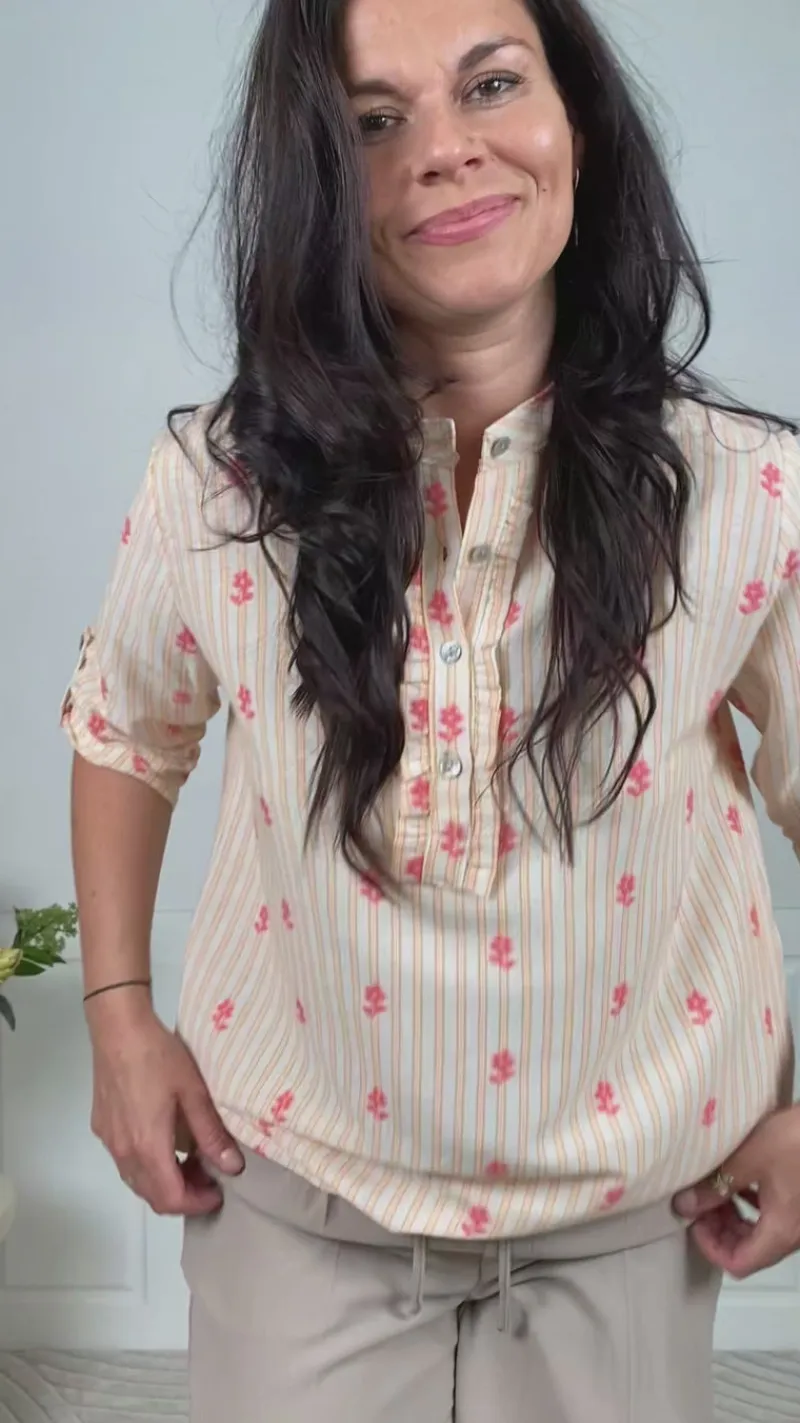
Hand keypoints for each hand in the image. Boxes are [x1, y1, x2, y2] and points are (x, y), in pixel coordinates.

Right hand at [87, 996, 243, 1215]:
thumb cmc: (159, 1057)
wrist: (118, 1029)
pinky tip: (165, 1141)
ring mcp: (110, 1141)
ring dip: (165, 1181)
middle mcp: (124, 1152)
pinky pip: (126, 1161)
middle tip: (210, 1176)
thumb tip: (232, 1167)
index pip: (171, 1199)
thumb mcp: (194, 1093)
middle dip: (184, 1195)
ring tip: (191, 1160)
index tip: (219, 1193)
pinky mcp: (102, 1127)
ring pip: (137, 1180)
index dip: (197, 1203)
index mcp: (148, 1148)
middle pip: (152, 1195)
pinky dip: (149, 1165)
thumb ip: (211, 1133)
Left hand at [673, 1106, 799, 1277]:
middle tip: (700, 1200)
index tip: (694, 1219)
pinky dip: (752, 1204)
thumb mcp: (750, 1159)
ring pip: (761, 1233)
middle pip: (749, 1251)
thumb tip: (684, 1205)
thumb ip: (716, 1185)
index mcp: (781, 1232)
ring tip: (717, 1186)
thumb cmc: (799, 1140)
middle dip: (719, 1229)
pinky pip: (774, 1216)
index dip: (710, 1246)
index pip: (738, 1264)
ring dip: (734, 1216)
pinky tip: (743, 1179)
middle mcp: (794, 1234)